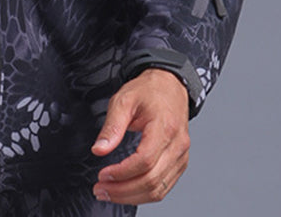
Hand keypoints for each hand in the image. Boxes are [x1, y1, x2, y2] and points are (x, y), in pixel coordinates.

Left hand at [91, 68, 190, 205]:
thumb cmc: (149, 91)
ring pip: (159, 190)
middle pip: (152, 181)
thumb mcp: (124, 100)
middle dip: (123, 191)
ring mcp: (181, 156)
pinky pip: (164, 187)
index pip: (145, 161)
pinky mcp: (180, 162)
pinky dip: (145, 194)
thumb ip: (112, 126)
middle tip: (101, 189)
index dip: (122, 173)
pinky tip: (127, 191)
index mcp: (164, 127)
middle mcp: (177, 145)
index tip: (103, 175)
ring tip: (110, 193)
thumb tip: (99, 150)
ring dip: (132, 197)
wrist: (170, 85)